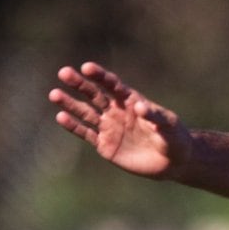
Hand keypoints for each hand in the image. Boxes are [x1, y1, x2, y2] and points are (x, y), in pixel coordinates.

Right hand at [49, 63, 192, 178]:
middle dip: (79, 84)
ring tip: (54, 94)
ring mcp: (109, 127)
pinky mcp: (105, 145)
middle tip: (64, 73)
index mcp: (131, 101)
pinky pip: (86, 133)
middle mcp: (116, 111)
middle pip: (94, 94)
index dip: (100, 76)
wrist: (172, 162)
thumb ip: (155, 116)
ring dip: (70, 103)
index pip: (112, 85)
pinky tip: (60, 117)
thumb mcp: (169, 126)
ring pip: (86, 112)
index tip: (87, 67)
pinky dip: (74, 126)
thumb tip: (141, 107)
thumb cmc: (174, 138)